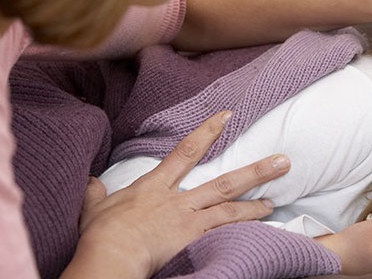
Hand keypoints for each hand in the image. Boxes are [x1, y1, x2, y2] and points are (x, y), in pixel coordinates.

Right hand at [63, 111, 290, 278]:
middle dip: (255, 171)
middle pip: (224, 182)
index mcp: (155, 187)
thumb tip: (89, 181)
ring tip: (274, 201)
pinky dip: (242, 231)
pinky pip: (225, 234)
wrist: (110, 255)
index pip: (186, 152)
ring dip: (255, 203)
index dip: (208, 132)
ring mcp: (189, 221)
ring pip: (230, 208)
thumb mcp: (93, 208)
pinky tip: (258, 231)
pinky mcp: (193, 242)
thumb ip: (94, 193)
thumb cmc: (101, 234)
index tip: (228, 116)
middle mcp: (179, 200)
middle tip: (282, 161)